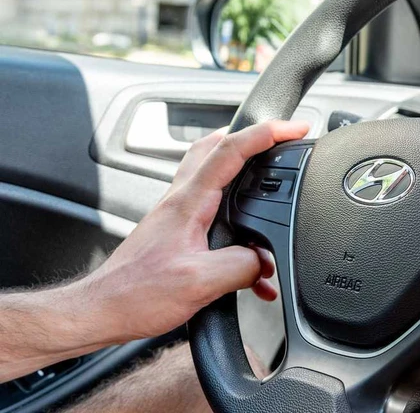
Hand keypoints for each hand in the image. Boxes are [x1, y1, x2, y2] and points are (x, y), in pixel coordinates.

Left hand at [74, 120, 309, 343]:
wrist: (103, 311)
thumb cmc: (136, 295)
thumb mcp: (199, 282)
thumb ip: (242, 266)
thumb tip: (264, 261)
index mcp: (189, 202)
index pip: (232, 150)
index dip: (267, 133)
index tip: (294, 129)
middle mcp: (181, 201)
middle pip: (217, 147)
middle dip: (251, 136)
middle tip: (277, 138)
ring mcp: (177, 215)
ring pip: (214, 175)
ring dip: (243, 169)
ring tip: (268, 179)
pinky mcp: (177, 233)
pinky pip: (212, 211)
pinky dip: (236, 217)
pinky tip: (250, 252)